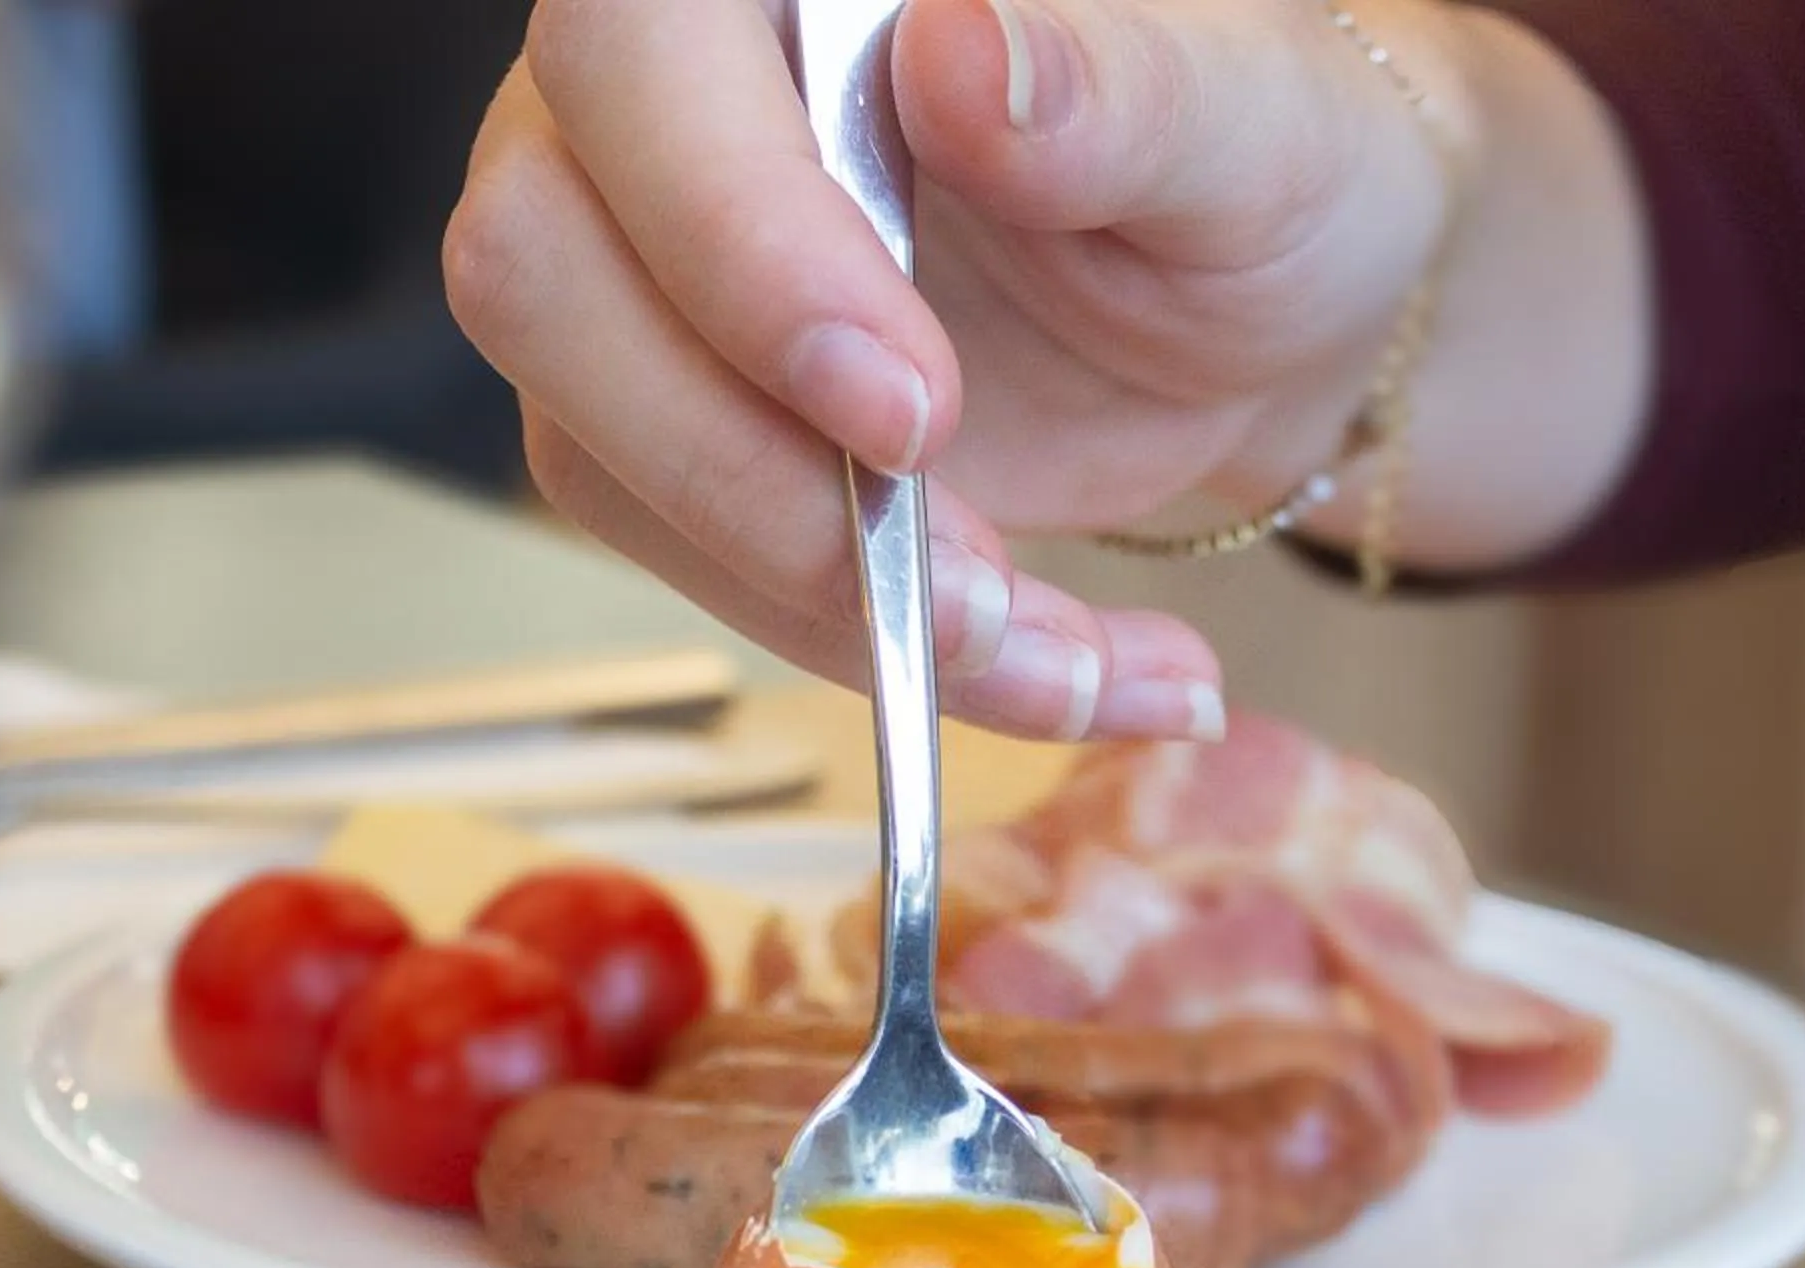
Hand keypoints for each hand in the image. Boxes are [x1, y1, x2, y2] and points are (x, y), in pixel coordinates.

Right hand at [445, 0, 1486, 740]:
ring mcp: (647, 270)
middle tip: (969, 574)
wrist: (1267, 312)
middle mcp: (668, 100)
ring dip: (823, 597)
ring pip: (594, 447)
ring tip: (1063, 652)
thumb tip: (957, 54)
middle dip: (748, 466)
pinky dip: (871, 651)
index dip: (731, 236)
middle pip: (536, 261)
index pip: (636, 45)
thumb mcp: (1251, 125)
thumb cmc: (1262, 166)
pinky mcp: (679, 430)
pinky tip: (1055, 668)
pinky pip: (693, 562)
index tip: (906, 407)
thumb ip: (1112, 86)